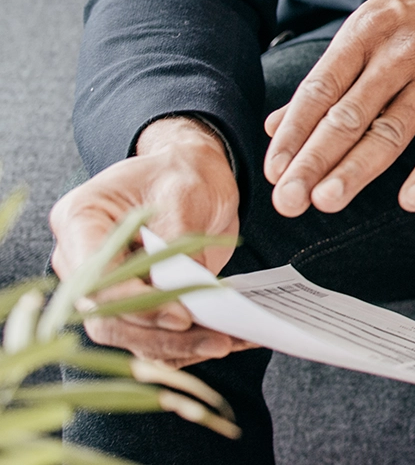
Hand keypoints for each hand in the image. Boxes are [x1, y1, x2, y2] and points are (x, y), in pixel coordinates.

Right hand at [49, 117, 257, 367]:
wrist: (189, 175)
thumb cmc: (181, 173)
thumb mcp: (184, 190)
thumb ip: (177, 240)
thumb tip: (187, 295)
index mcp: (79, 220)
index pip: (94, 280)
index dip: (135, 304)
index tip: (182, 315)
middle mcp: (80, 261)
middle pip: (107, 319)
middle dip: (161, 336)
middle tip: (216, 341)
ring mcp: (104, 288)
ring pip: (128, 337)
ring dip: (177, 347)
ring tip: (227, 343)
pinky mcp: (132, 305)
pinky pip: (150, 336)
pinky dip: (186, 344)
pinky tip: (228, 340)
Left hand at [263, 0, 414, 216]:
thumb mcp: (376, 25)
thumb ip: (330, 77)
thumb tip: (276, 126)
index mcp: (368, 32)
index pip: (321, 89)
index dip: (295, 132)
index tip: (274, 170)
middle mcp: (400, 53)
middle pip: (350, 114)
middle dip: (315, 159)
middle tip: (289, 199)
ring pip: (393, 129)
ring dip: (358, 168)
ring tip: (327, 200)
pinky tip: (411, 199)